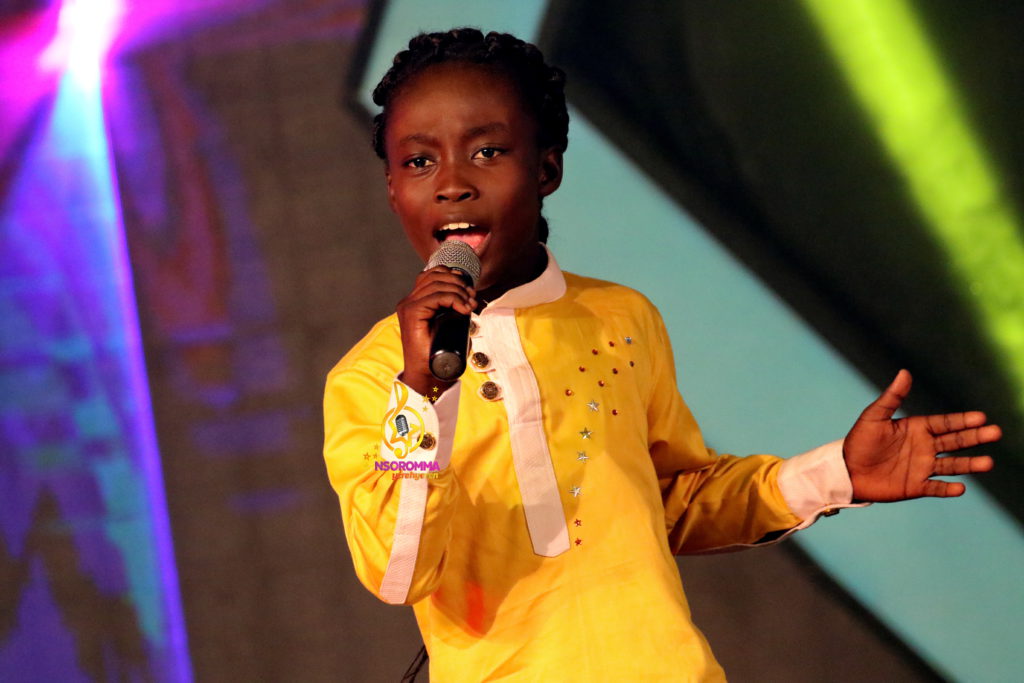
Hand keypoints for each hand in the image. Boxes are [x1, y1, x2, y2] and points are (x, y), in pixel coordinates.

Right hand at [396, 265, 475, 395]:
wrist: (428, 374)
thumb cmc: (440, 354)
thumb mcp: (450, 327)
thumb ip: (454, 312)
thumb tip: (471, 300)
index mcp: (415, 302)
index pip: (433, 275)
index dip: (453, 277)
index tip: (470, 292)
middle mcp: (408, 301)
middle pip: (435, 276)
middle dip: (459, 284)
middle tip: (472, 299)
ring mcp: (408, 306)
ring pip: (437, 284)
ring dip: (459, 292)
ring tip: (469, 306)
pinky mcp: (411, 313)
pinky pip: (435, 296)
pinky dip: (453, 299)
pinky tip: (463, 309)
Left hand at [843, 369, 999, 501]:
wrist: (845, 470)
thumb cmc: (859, 440)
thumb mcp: (874, 416)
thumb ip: (892, 397)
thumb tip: (904, 372)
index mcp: (917, 428)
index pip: (945, 423)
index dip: (962, 420)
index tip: (981, 417)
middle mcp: (924, 447)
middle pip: (955, 442)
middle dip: (975, 437)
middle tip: (995, 432)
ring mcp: (922, 467)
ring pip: (952, 465)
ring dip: (970, 464)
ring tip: (988, 463)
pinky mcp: (916, 487)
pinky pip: (936, 488)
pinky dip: (948, 489)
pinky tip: (961, 487)